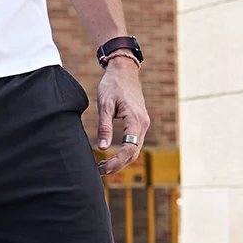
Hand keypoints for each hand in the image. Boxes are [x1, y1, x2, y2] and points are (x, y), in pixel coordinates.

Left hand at [96, 58, 149, 175]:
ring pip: (134, 150)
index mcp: (135, 119)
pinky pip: (133, 143)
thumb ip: (104, 127)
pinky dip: (123, 153)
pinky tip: (110, 157)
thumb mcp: (104, 105)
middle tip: (100, 172)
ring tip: (102, 167)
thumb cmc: (112, 85)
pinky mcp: (139, 123)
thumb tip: (102, 148)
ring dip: (120, 161)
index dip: (117, 162)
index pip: (129, 148)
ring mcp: (142, 124)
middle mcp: (142, 124)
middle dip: (117, 165)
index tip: (103, 168)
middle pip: (133, 153)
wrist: (123, 70)